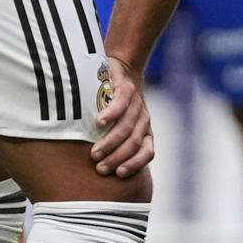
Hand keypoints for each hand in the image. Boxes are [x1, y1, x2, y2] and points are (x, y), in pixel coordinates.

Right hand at [91, 55, 153, 178]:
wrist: (122, 68)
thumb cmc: (115, 105)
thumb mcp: (120, 125)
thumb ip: (116, 142)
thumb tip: (99, 169)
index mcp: (145, 130)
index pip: (147, 152)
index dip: (135, 164)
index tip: (118, 174)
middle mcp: (144, 119)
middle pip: (134, 142)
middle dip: (117, 158)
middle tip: (100, 168)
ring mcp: (137, 103)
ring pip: (127, 126)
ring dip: (110, 142)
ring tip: (95, 153)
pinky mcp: (126, 88)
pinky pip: (121, 103)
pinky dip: (111, 114)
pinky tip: (99, 122)